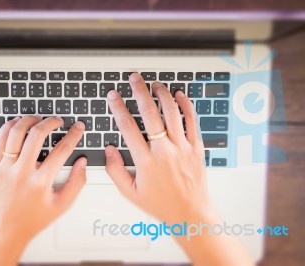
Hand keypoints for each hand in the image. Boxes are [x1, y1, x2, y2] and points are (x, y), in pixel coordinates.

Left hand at [0, 116, 86, 265]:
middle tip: (58, 120)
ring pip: (16, 133)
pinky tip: (17, 123)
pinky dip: (9, 127)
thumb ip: (77, 183)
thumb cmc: (33, 219)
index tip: (78, 127)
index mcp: (40, 182)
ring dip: (29, 120)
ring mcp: (5, 168)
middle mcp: (21, 173)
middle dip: (51, 122)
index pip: (62, 150)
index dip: (73, 135)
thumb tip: (82, 163)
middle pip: (37, 135)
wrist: (5, 230)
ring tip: (38, 119)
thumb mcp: (62, 205)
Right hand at [105, 73, 211, 223]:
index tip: (113, 96)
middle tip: (134, 79)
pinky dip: (186, 105)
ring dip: (162, 95)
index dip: (118, 108)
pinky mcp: (196, 148)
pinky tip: (179, 95)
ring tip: (155, 84)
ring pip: (172, 112)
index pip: (128, 127)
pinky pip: (192, 121)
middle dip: (140, 92)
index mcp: (146, 161)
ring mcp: (182, 147)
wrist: (189, 213)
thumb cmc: (161, 204)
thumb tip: (109, 150)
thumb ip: (116, 170)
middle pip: (150, 113)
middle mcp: (164, 151)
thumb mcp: (130, 192)